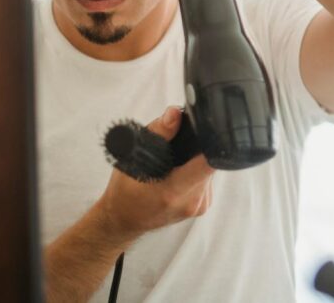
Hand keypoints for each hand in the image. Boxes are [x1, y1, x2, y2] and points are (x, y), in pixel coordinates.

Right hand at [95, 107, 215, 240]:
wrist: (123, 220)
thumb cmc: (124, 191)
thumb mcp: (133, 157)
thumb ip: (157, 133)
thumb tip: (175, 113)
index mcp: (173, 191)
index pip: (208, 163)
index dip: (211, 143)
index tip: (206, 131)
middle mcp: (191, 201)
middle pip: (210, 162)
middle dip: (199, 149)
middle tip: (181, 146)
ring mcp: (199, 206)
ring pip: (209, 171)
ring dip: (197, 161)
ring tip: (178, 161)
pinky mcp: (202, 206)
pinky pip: (206, 180)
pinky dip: (196, 171)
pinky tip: (181, 172)